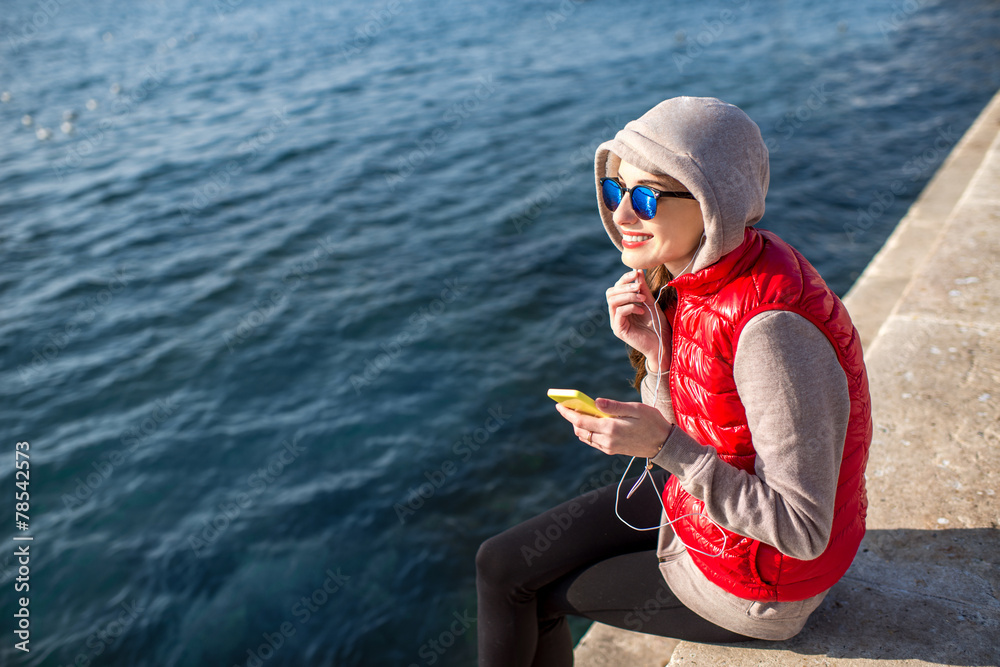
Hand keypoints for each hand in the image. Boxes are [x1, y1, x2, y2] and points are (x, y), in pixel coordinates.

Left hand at [554, 397, 673, 457]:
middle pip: (580, 429)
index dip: (568, 412)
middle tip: (570, 405)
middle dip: (572, 417)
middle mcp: (606, 440)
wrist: (664, 444)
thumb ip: (613, 406)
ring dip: (580, 425)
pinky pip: (593, 441)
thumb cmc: (652, 422)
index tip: (559, 405)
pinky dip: (588, 431)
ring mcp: (608, 447)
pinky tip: (592, 422)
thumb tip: (594, 402)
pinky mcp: (612, 450)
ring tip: (581, 411)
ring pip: (585, 436)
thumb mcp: (635, 409)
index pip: (581, 420)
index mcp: (610, 428)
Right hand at [606, 270, 670, 371]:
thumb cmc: (657, 324)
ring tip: (642, 298)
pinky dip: (631, 307)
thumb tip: (637, 271)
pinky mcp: (619, 330)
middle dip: (625, 286)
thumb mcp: (650, 302)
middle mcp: (616, 313)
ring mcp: (616, 322)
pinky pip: (619, 312)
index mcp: (622, 305)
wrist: (662, 343)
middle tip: (639, 287)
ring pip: (612, 301)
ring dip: (628, 296)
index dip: (624, 279)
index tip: (636, 274)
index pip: (616, 288)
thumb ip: (643, 288)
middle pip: (610, 293)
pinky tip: (641, 310)